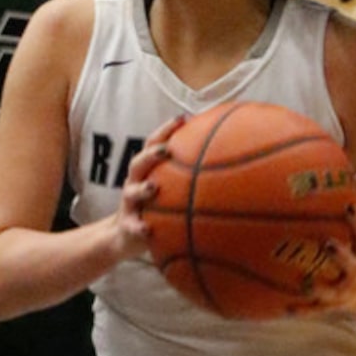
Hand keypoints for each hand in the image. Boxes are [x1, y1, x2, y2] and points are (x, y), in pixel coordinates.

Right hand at [112, 116, 184, 260]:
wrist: (126, 236)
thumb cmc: (156, 208)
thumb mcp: (171, 189)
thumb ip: (191, 175)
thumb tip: (229, 162)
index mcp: (148, 170)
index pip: (153, 144)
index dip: (166, 130)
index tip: (183, 118)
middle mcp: (136, 182)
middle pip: (138, 163)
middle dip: (152, 154)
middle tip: (166, 150)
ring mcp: (130, 203)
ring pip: (131, 192)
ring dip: (142, 189)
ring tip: (153, 188)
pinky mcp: (128, 225)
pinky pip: (132, 226)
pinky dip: (138, 227)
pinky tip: (147, 229)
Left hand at [306, 172, 355, 314]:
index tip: (349, 207)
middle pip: (352, 263)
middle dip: (341, 255)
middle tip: (329, 243)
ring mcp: (347, 291)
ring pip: (333, 290)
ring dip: (319, 287)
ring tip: (304, 283)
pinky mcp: (334, 306)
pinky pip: (316, 309)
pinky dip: (302, 310)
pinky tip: (284, 309)